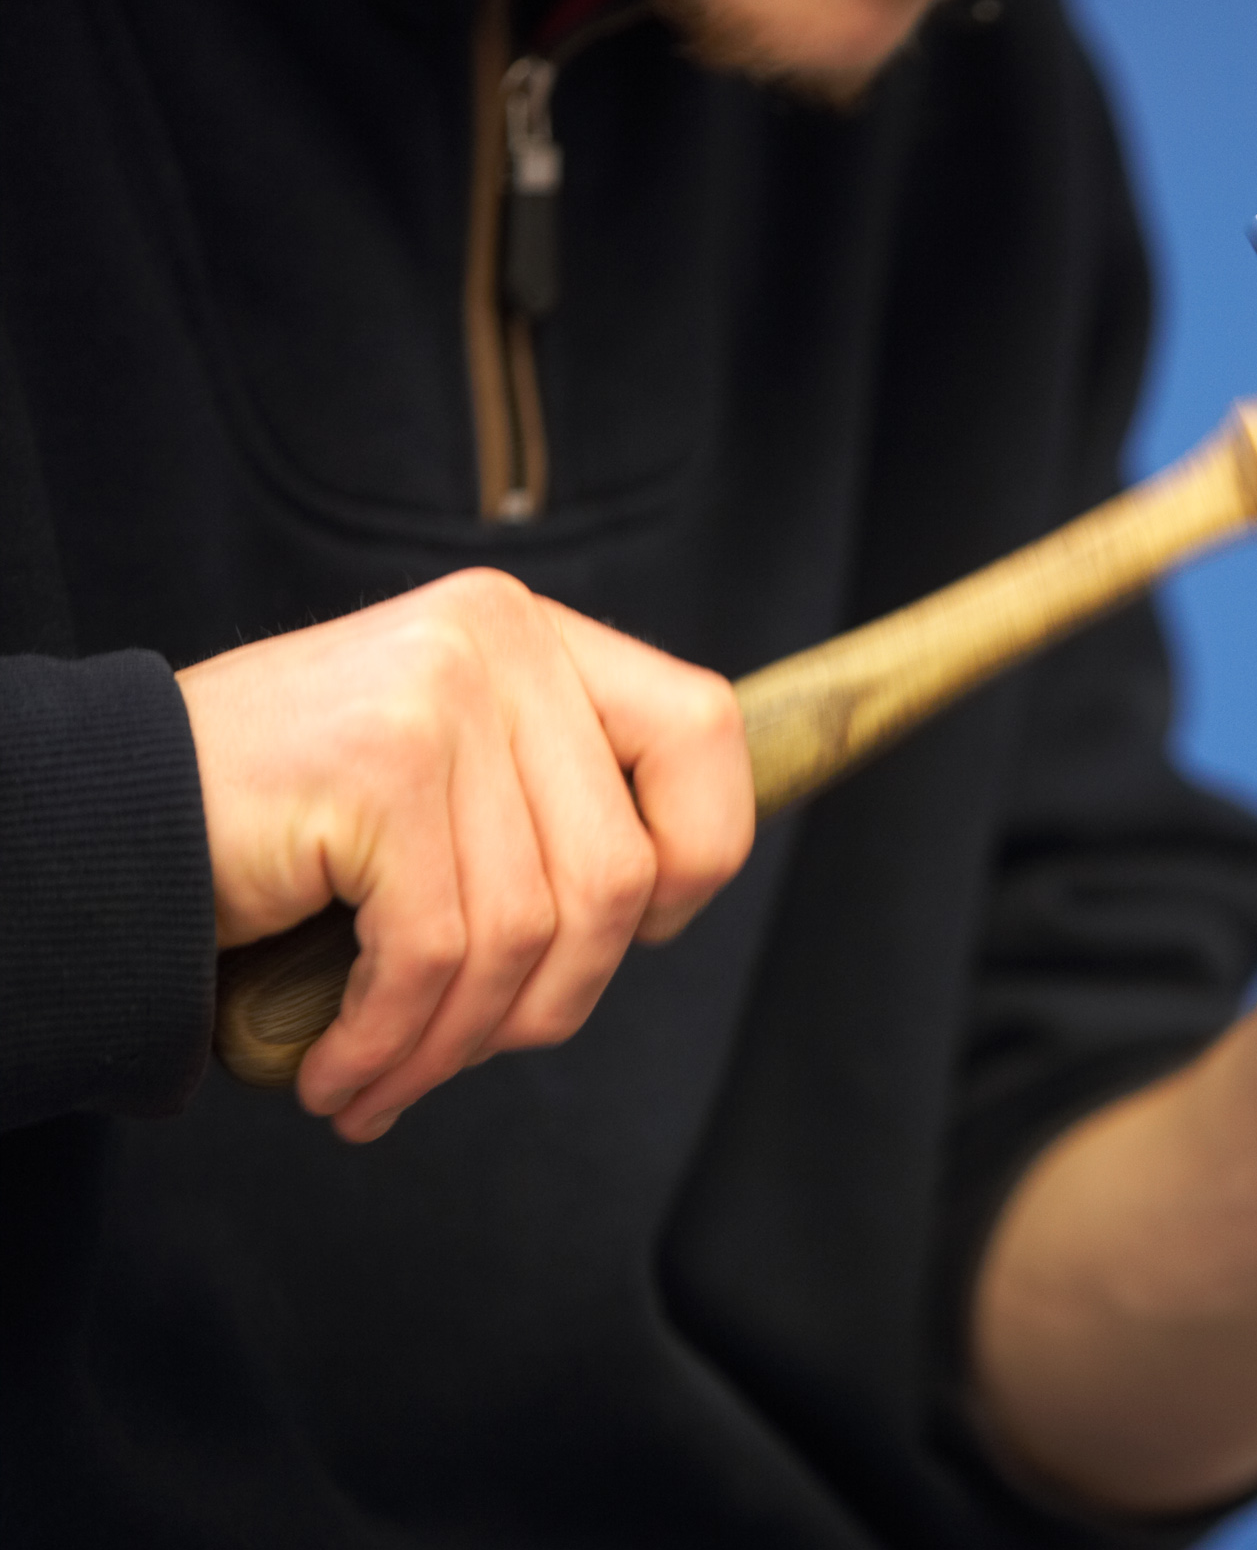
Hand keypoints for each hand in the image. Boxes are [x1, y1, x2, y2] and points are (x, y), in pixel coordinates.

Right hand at [176, 569, 753, 1141]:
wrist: (97, 822)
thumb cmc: (279, 825)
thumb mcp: (449, 782)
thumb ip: (549, 809)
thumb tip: (663, 909)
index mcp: (534, 634)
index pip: (703, 730)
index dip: (699, 854)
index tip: (637, 933)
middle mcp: (499, 639)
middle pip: (618, 869)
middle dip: (551, 999)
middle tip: (470, 1049)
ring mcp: (439, 692)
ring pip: (529, 929)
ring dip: (459, 1041)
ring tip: (388, 1078)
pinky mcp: (377, 765)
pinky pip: (436, 953)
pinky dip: (394, 1041)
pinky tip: (343, 1075)